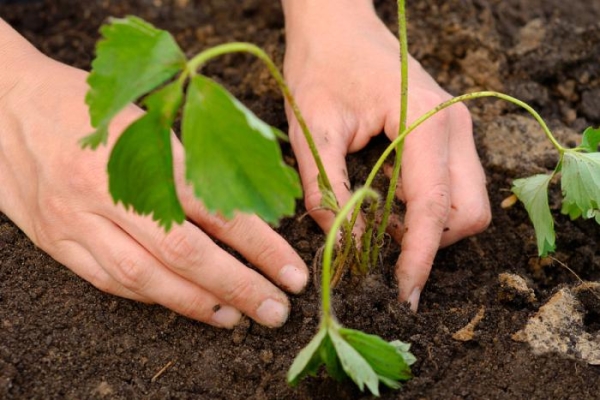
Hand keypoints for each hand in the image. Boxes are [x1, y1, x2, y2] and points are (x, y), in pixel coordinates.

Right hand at [0, 20, 307, 327]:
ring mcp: (77, 221)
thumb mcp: (144, 115)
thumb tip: (247, 204)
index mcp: (139, 150)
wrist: (4, 108)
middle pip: (183, 252)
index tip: (291, 271)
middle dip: (237, 286)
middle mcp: (106, 191)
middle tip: (277, 310)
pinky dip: (154, 298)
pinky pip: (110, 282)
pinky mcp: (57, 242)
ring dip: (198, 304)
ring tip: (238, 317)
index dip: (259, 245)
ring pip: (145, 277)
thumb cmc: (86, 105)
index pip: (213, 208)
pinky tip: (186, 305)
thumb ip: (190, 159)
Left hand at [282, 1, 489, 309]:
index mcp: (426, 121)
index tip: (403, 292)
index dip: (420, 256)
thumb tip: (346, 247)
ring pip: (467, 202)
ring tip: (378, 217)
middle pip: (468, 213)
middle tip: (379, 244)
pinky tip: (388, 198)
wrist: (335, 25)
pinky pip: (453, 186)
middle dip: (430, 242)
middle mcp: (454, 126)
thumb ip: (327, 192)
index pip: (435, 207)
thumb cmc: (320, 67)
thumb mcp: (311, 130)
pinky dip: (427, 207)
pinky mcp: (448, 133)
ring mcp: (457, 128)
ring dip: (429, 226)